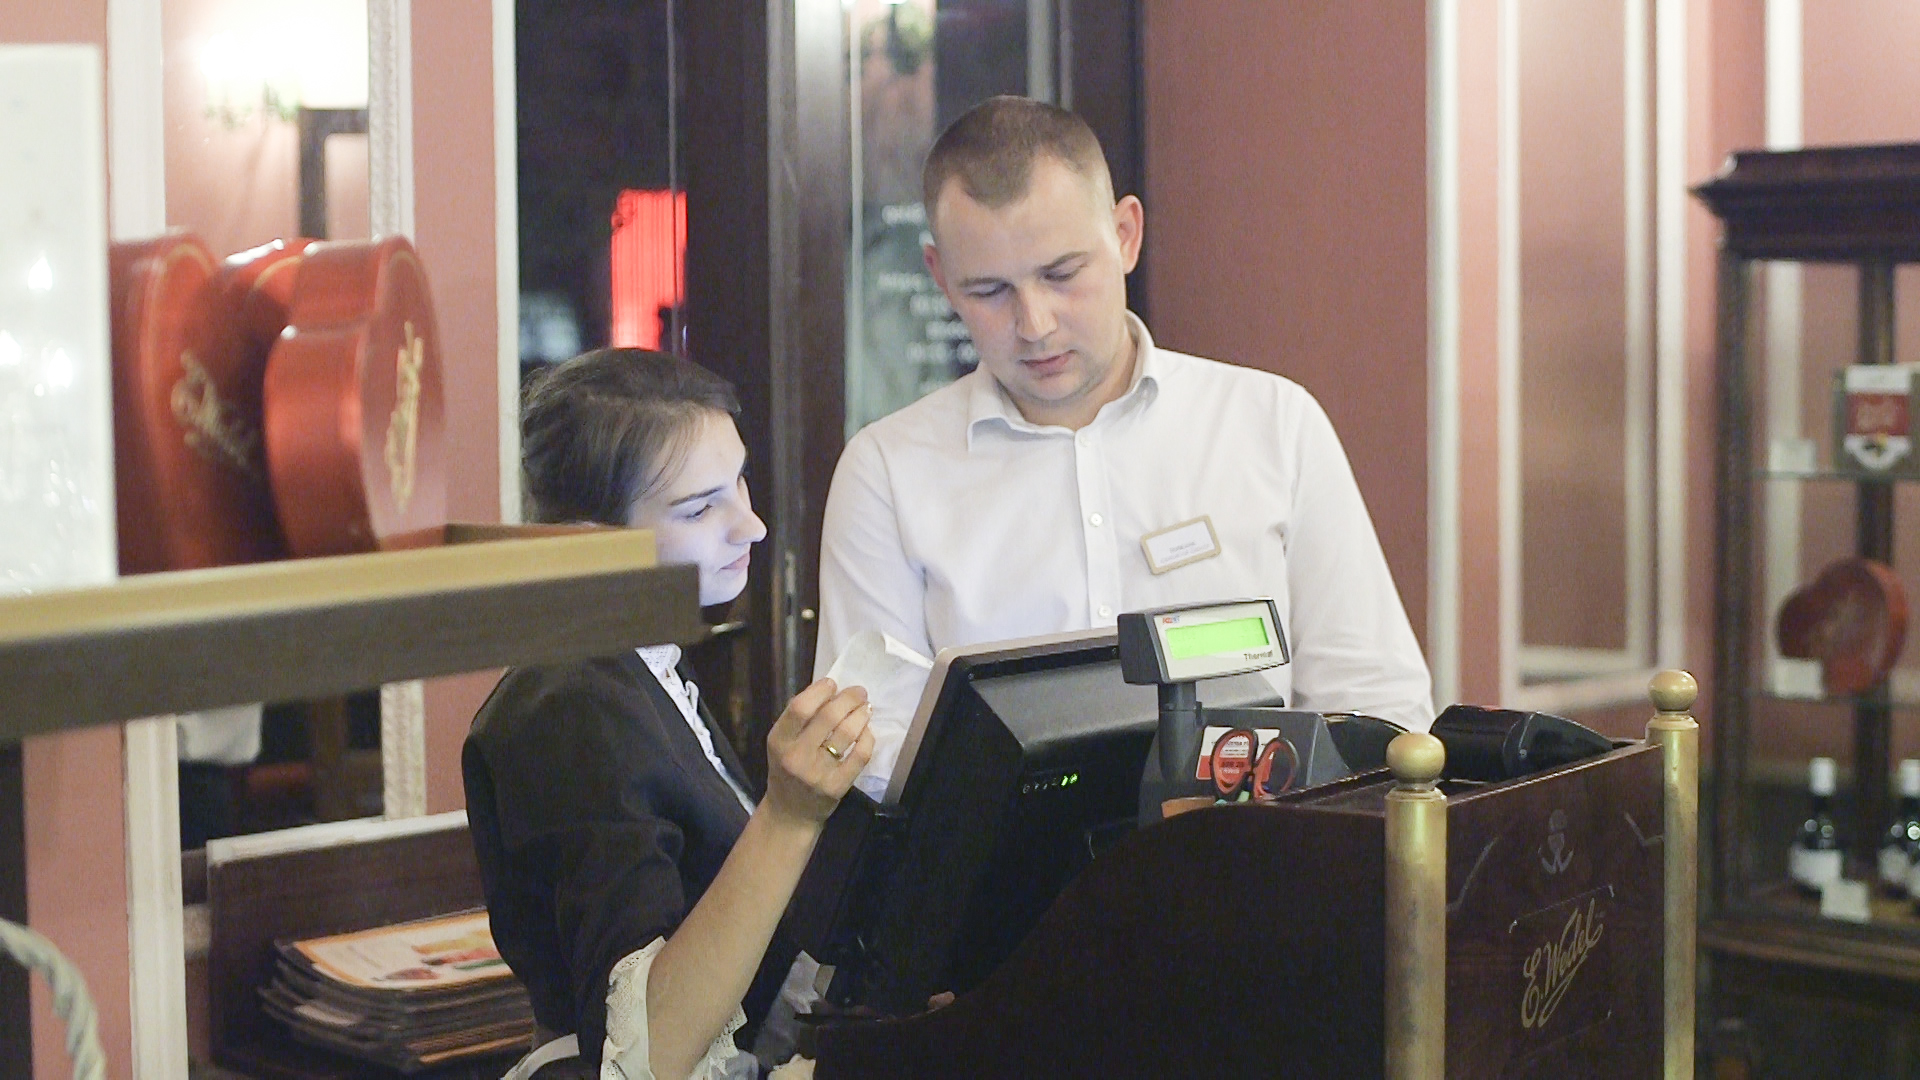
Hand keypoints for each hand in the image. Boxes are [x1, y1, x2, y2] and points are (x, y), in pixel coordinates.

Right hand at [763, 678, 873, 825]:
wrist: (790, 814)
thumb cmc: (786, 769)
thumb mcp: (781, 743)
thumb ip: (799, 718)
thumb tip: (830, 690)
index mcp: (779, 741)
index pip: (800, 708)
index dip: (820, 690)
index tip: (832, 683)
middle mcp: (796, 757)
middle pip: (829, 717)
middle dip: (849, 698)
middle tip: (859, 692)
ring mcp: (818, 773)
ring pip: (847, 733)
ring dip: (861, 714)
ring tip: (866, 708)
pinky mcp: (837, 787)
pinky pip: (860, 755)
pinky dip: (868, 737)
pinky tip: (867, 730)